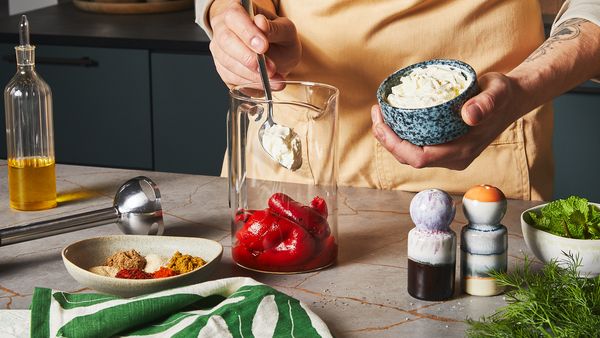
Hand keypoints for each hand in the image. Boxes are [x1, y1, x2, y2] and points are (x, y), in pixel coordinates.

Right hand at [208, 1, 301, 87]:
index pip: (234, 17)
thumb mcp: (286, 29)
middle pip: (225, 41)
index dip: (247, 32)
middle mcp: (223, 28)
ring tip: (274, 79)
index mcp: (237, 11)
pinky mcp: (223, 69)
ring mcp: (220, 49)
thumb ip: (275, 28)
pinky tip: (265, 84)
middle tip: (269, 68)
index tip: (263, 47)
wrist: (278, 54)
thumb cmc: (278, 37)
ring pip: (226, 62)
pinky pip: (230, 78)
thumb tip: (261, 23)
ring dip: (251, 74)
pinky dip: (248, 84)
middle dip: (248, 57)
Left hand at [371, 72, 522, 169]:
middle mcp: (454, 158)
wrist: (512, 100)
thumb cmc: (502, 95)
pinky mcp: (445, 146)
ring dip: (391, 138)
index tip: (381, 123)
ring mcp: (449, 154)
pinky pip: (417, 146)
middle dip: (387, 140)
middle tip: (376, 112)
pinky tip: (393, 117)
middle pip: (410, 159)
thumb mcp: (497, 93)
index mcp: (462, 151)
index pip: (419, 158)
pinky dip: (401, 134)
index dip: (395, 145)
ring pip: (411, 154)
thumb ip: (486, 103)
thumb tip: (470, 115)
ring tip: (380, 113)